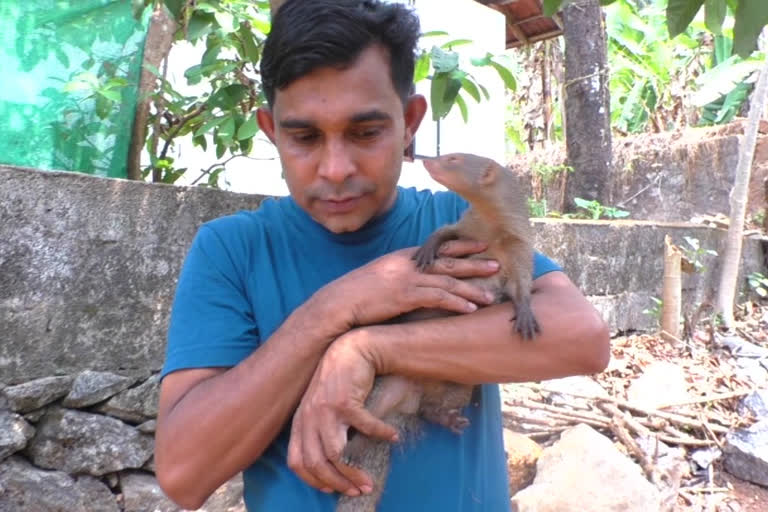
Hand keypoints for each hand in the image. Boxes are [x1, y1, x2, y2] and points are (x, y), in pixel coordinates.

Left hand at [287, 330, 390, 495]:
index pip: (297, 461)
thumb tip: (332, 459)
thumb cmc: (340, 379)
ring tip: (370, 480)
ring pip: (336, 453)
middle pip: (317, 463)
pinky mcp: (345, 401)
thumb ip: (320, 428)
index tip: (331, 489)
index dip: (313, 480)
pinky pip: (364, 427)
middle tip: (358, 490)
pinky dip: (380, 434)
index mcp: (301, 421)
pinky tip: (392, 436)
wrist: (352, 348)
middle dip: (338, 482)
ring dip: (354, 471)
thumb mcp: (322, 405)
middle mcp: (309, 417)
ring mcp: (324, 409)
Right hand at [325, 239, 498, 328]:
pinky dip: (456, 303)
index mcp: (404, 257)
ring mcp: (407, 279)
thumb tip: (417, 281)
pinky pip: (437, 298)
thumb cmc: (357, 294)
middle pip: (448, 262)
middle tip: (497, 264)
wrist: (338, 303)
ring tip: (491, 295)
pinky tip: (471, 309)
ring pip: (448, 281)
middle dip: (474, 263)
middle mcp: (408, 264)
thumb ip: (401, 275)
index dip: (461, 246)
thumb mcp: (381, 277)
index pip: (438, 248)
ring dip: (472, 288)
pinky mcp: (405, 296)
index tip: (481, 245)